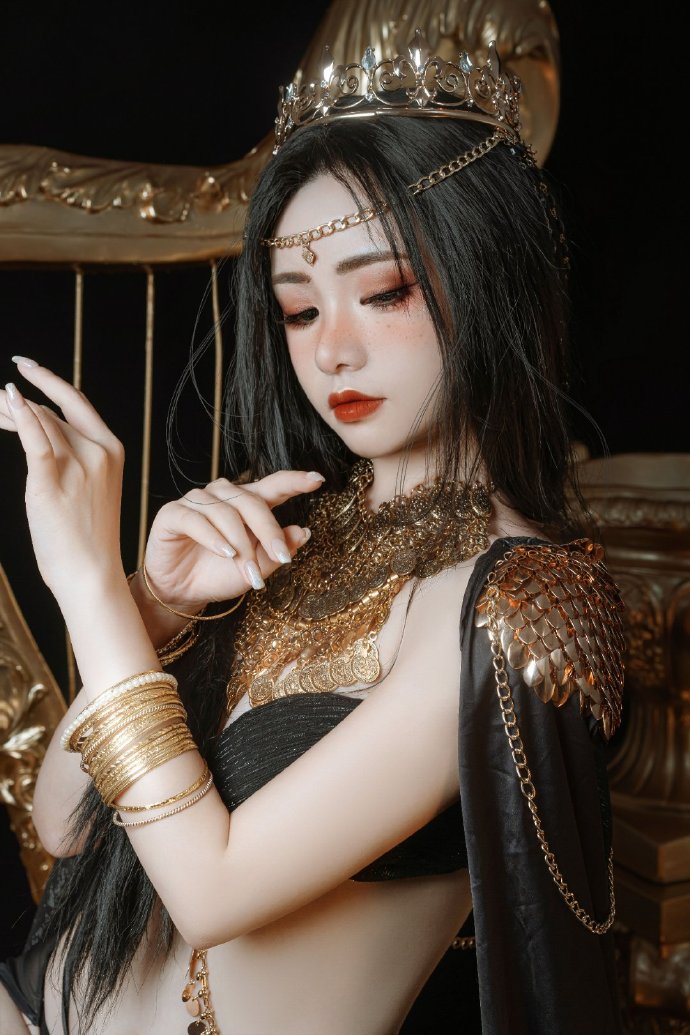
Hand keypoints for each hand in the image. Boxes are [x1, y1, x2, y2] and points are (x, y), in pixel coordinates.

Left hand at [1, 358, 125, 601]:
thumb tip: (38, 428)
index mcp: (112, 449)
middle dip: (16, 403)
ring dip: (7, 411)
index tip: (24, 365)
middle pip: (49, 412)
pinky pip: (34, 439)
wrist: (92, 574)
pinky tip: (9, 398)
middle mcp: (98, 450)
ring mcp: (76, 465)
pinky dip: (19, 416)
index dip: (47, 379)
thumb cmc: (87, 537)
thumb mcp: (88, 488)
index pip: (75, 401)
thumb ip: (71, 456)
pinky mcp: (51, 482)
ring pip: (36, 422)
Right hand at [141, 469, 323, 612]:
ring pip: (226, 512)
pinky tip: (225, 553)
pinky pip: (196, 519)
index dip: (294, 481)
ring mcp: (196, 501)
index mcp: (247, 503)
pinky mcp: (173, 513)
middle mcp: (223, 495)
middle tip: (283, 559)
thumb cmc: (220, 575)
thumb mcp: (255, 569)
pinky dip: (213, 537)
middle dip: (270, 531)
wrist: (182, 592)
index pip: (273, 485)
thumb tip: (303, 531)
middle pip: (252, 501)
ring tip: (249, 571)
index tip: (318, 479)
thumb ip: (276, 551)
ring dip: (241, 544)